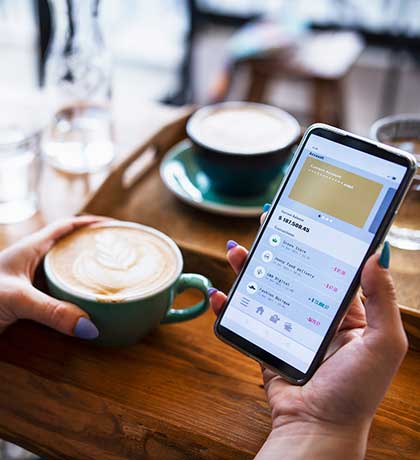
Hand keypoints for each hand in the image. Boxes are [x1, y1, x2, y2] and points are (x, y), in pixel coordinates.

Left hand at [0, 216, 103, 338]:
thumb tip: (90, 327)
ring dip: (83, 269)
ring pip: (62, 268)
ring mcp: (28, 279)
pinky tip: (82, 301)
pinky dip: (73, 291)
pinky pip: (56, 289)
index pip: (66, 226)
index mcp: (30, 249)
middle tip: (117, 252)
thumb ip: (52, 312)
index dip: (91, 223)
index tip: (114, 227)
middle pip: (68, 245)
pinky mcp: (25, 297)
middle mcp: (31, 260)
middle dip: (92, 245)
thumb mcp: (17, 299)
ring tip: (107, 275)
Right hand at [210, 216, 407, 459]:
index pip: (329, 265)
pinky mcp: (266, 340)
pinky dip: (227, 306)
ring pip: (265, 288)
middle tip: (267, 221)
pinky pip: (244, 318)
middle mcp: (314, 314)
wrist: (317, 428)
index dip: (317, 239)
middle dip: (277, 245)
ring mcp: (287, 326)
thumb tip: (374, 256)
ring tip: (235, 251)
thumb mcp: (382, 343)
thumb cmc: (356, 391)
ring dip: (248, 268)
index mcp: (344, 311)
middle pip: (292, 270)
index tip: (305, 215)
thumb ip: (381, 300)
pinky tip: (219, 294)